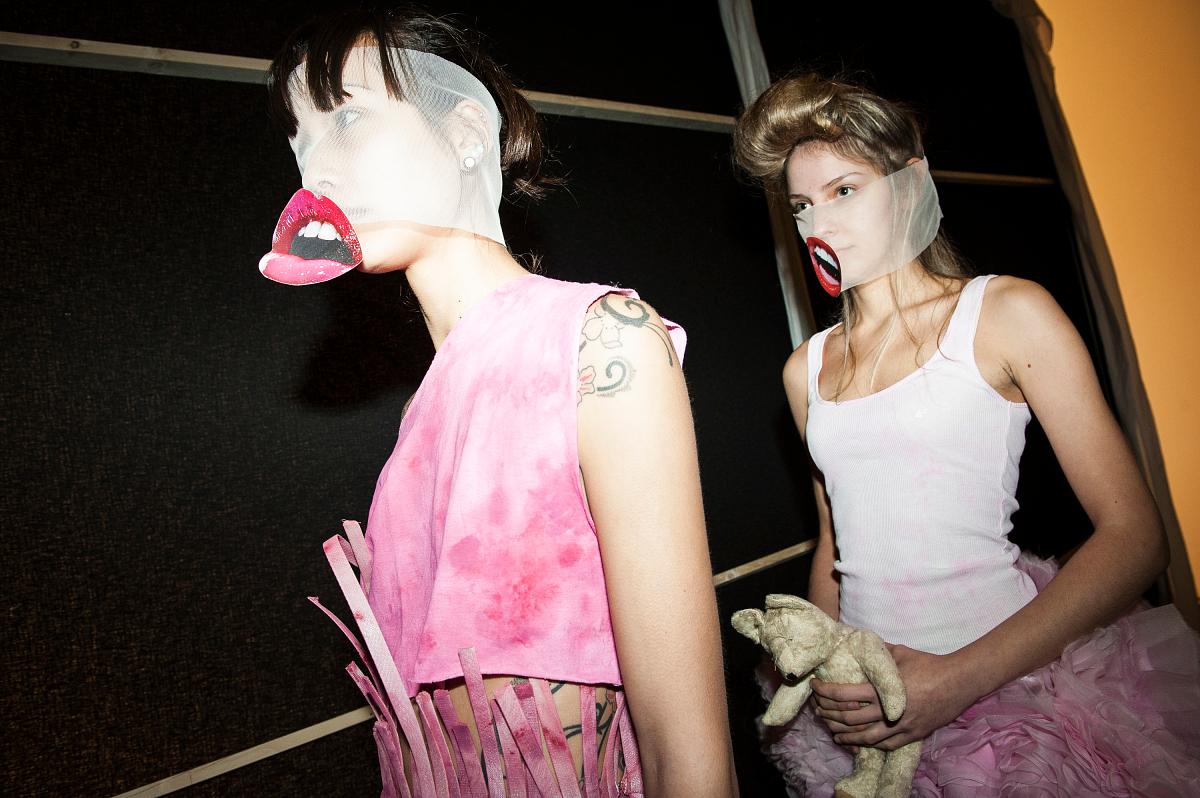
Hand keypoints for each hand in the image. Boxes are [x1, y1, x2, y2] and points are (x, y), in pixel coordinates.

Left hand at [811, 646, 978, 750]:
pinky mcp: (912, 736)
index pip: (844, 694)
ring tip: (831, 729)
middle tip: (817, 708)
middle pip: (849, 718)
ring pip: (864, 737)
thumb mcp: (899, 652)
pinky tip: (856, 742)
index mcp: (882, 689)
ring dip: (843, 733)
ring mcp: (901, 726)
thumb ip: (877, 652)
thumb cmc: (928, 664)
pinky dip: (867, 745)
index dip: (825, 692)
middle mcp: (888, 711)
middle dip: (829, 713)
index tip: (814, 686)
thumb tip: (858, 642)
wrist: (959, 682)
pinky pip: (885, 745)